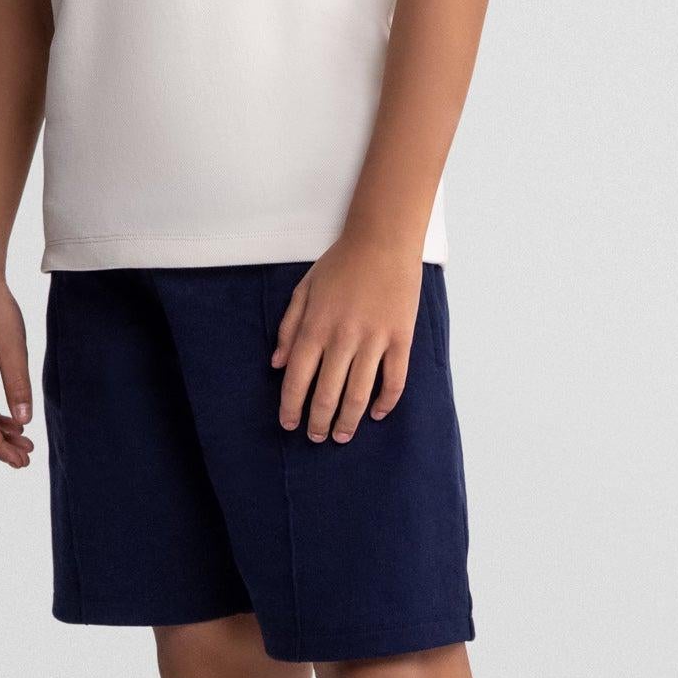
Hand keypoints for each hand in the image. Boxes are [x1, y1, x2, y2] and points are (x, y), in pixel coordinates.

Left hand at [271, 238, 421, 440]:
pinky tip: (376, 414)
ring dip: (348, 421)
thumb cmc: (341, 263)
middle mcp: (342, 338)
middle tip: (315, 436)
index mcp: (315, 326)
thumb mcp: (303, 289)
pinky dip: (386, 402)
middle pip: (326, 394)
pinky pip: (394, 380)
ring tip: (341, 436)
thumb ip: (288, 328)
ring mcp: (374, 340)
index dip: (290, 406)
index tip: (289, 424)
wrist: (383, 240)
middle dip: (318, 422)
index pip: (296, 378)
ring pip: (359, 394)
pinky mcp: (401, 338)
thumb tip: (276, 363)